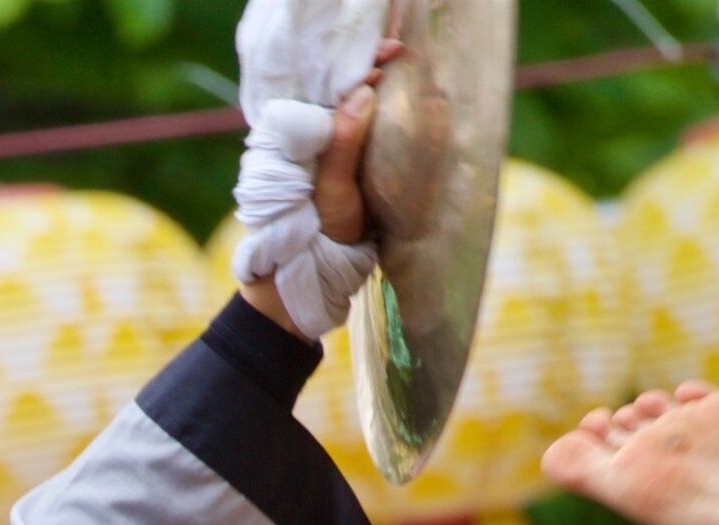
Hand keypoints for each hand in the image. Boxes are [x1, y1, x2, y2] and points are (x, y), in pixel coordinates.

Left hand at [311, 43, 401, 246]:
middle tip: (403, 56)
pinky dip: (393, 122)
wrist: (318, 274)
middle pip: (350, 98)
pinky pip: (376, 137)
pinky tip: (414, 110)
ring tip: (413, 77)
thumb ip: (343, 141)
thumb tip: (363, 92)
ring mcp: (341, 155)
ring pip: (365, 115)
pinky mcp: (358, 171)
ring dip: (388, 96)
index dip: (358, 69)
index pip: (332, 91)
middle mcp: (320, 140)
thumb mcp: (331, 186)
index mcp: (304, 136)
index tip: (387, 55)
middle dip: (376, 76)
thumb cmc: (317, 231)